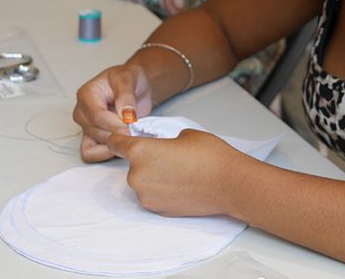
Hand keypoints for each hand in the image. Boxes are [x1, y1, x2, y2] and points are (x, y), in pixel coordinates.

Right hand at [72, 64, 153, 161]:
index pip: (96, 116)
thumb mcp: (128, 78)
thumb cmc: (128, 79)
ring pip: (92, 147)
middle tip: (134, 132)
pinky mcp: (92, 139)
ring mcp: (86, 127)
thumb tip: (125, 114)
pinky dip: (105, 155)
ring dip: (112, 147)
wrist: (135, 86)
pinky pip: (91, 154)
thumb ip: (126, 95)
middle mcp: (82, 112)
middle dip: (116, 135)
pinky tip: (121, 147)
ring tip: (129, 138)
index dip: (114, 124)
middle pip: (96, 133)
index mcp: (86, 95)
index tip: (130, 126)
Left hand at [108, 129, 247, 216]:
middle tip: (168, 155)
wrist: (229, 184)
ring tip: (178, 171)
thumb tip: (158, 148)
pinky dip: (161, 189)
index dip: (120, 138)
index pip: (115, 143)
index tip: (126, 137)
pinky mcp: (157, 209)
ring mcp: (145, 196)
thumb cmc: (210, 156)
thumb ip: (162, 140)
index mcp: (139, 152)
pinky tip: (180, 184)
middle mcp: (136, 176)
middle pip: (131, 163)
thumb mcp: (183, 134)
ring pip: (142, 180)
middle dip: (144, 159)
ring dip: (152, 175)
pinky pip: (152, 195)